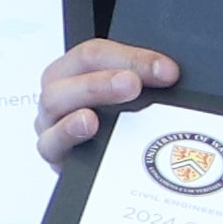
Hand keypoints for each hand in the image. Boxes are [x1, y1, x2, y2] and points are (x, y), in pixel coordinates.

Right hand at [42, 37, 176, 162]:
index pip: (98, 53)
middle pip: (76, 68)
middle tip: (137, 82)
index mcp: (76, 69)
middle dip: (111, 71)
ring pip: (56, 99)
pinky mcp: (53, 153)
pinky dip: (68, 130)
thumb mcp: (128, 99)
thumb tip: (172, 76)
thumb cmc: (113, 126)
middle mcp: (61, 90)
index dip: (132, 57)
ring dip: (91, 91)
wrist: (99, 170)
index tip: (166, 70)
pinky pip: (50, 140)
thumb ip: (143, 83)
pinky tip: (89, 124)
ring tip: (119, 93)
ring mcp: (52, 121)